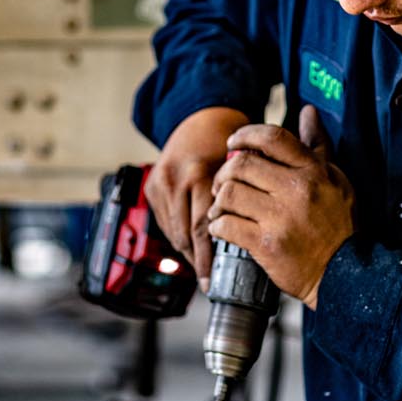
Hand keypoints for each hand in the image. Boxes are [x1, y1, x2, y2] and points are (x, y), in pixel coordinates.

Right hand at [147, 106, 248, 282]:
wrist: (204, 118)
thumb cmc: (231, 144)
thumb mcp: (243, 169)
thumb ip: (244, 199)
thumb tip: (250, 240)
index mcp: (200, 174)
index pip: (201, 228)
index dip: (207, 259)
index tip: (212, 282)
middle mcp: (176, 179)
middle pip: (184, 235)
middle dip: (197, 261)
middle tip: (208, 281)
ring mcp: (160, 183)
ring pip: (173, 232)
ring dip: (187, 251)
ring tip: (203, 266)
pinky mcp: (151, 187)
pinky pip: (165, 222)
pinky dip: (179, 235)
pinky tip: (191, 245)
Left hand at [208, 105, 354, 307]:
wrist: (343, 275)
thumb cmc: (340, 226)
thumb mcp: (336, 180)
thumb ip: (317, 146)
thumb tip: (308, 112)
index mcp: (313, 171)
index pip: (272, 138)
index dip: (246, 135)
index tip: (234, 142)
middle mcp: (297, 190)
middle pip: (241, 164)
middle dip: (224, 171)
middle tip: (223, 182)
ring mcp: (281, 218)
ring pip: (229, 194)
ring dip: (218, 200)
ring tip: (221, 208)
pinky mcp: (266, 245)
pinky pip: (226, 225)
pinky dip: (217, 225)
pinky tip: (222, 228)